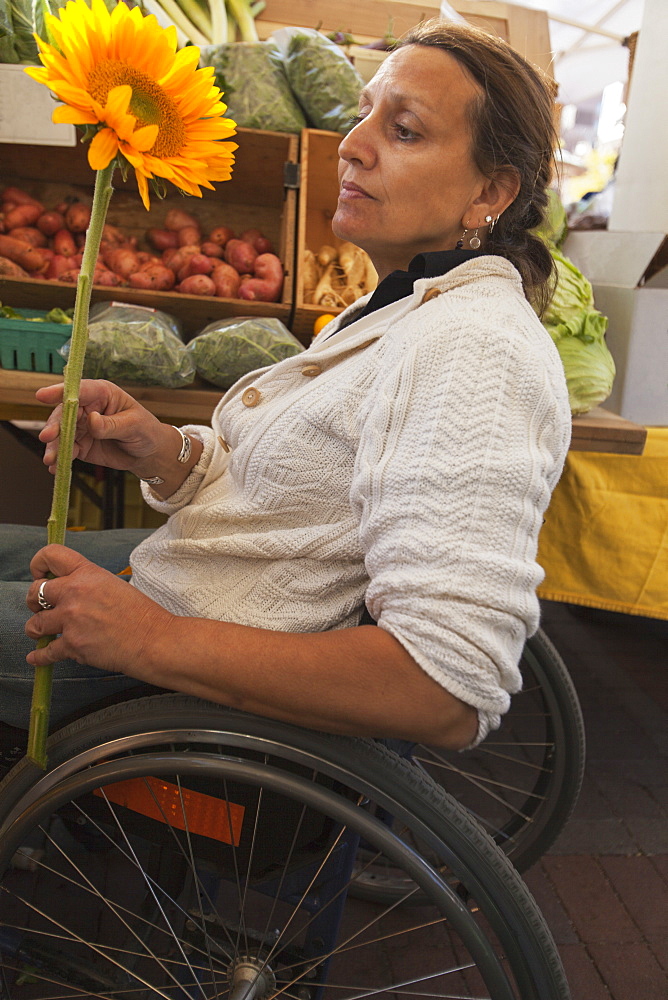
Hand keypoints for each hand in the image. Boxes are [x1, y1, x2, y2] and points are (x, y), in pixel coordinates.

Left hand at [25, 545, 172, 672]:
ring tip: (40, 632)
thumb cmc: (142, 615)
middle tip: (39, 608)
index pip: (50, 555)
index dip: (38, 564)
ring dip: (35, 629)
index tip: (38, 573)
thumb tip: (69, 593)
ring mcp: (71, 619)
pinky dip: (39, 657)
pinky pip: (46, 652)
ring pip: (35, 624)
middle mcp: (75, 593)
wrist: (154, 641)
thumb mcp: (115, 585)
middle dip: (33, 602)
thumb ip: (88, 585)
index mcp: (87, 573)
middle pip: (35, 591)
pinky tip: (36, 657)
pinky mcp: (73, 645)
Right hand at [36, 379, 166, 475]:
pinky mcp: (80, 444)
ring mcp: (82, 426)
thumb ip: (111, 424)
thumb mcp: (134, 425)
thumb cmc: (146, 431)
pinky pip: (67, 451)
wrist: (148, 454)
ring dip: (54, 446)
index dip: (60, 392)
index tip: (42, 395)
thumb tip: (91, 420)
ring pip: (62, 434)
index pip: (79, 390)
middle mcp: (87, 408)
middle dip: (54, 426)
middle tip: (48, 437)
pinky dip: (60, 459)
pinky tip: (55, 468)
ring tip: (51, 460)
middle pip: (64, 414)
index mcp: (102, 394)